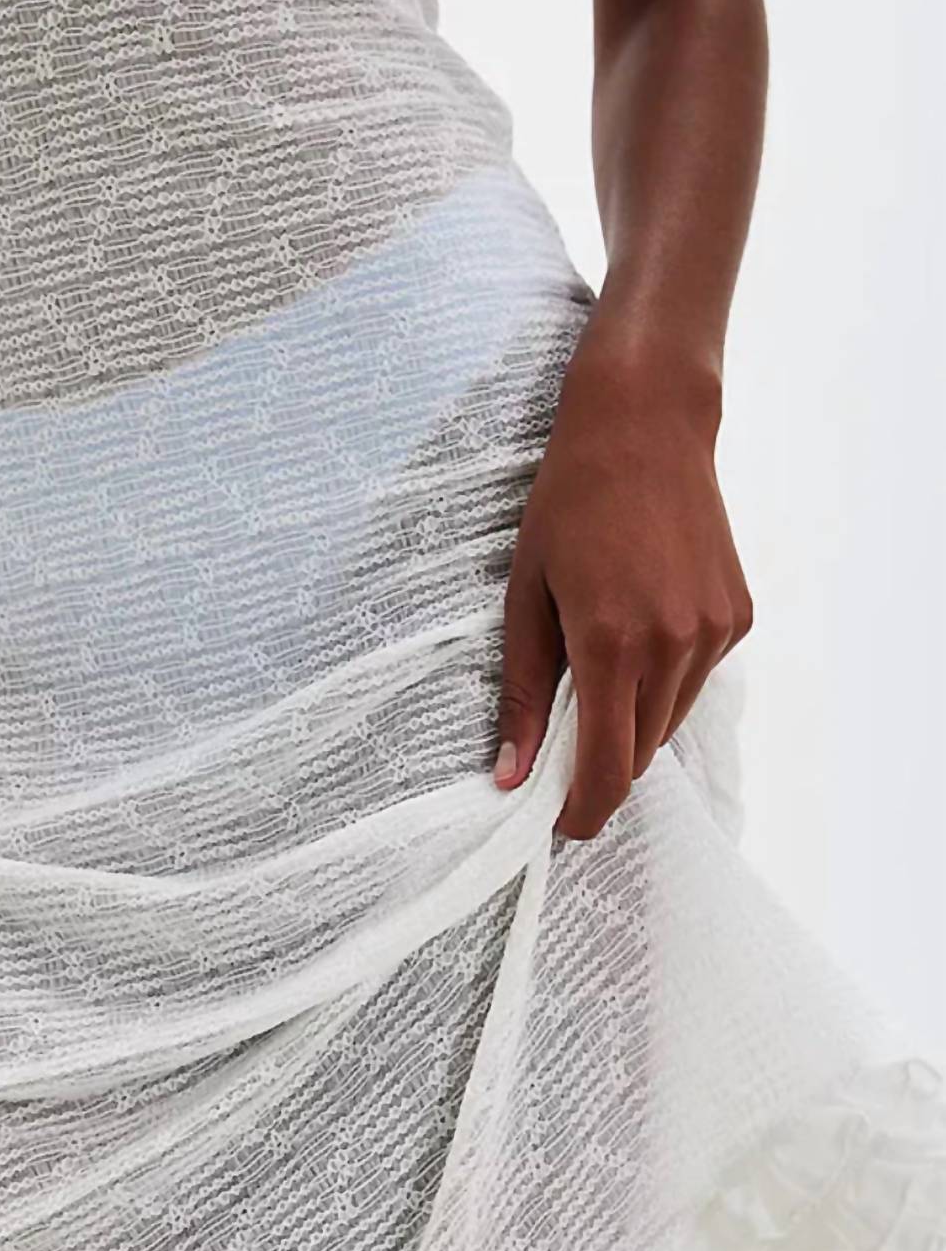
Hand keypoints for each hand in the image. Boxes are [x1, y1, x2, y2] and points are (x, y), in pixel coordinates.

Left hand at [493, 352, 751, 838]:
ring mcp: (714, 633)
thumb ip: (523, 692)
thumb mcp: (525, 596)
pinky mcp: (738, 618)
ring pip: (669, 721)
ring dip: (632, 722)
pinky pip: (695, 680)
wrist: (644, 428)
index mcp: (612, 644)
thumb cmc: (569, 505)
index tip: (560, 822)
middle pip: (638, 754)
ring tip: (598, 669)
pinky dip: (664, 680)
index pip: (606, 768)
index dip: (582, 810)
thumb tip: (511, 774)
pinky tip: (639, 631)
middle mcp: (674, 645)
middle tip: (559, 747)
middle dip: (600, 766)